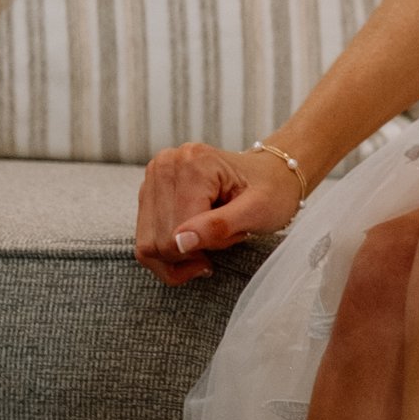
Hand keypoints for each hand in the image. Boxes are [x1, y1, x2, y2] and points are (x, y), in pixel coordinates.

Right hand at [136, 138, 303, 286]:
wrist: (272, 173)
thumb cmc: (272, 191)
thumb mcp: (257, 210)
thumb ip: (219, 226)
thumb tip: (180, 242)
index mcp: (192, 163)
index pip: (175, 232)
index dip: (202, 251)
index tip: (233, 239)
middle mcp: (165, 164)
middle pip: (158, 241)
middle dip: (192, 253)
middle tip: (226, 238)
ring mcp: (153, 177)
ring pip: (148, 245)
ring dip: (181, 256)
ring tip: (212, 238)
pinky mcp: (149, 192)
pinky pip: (146, 239)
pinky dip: (171, 252)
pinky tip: (197, 242)